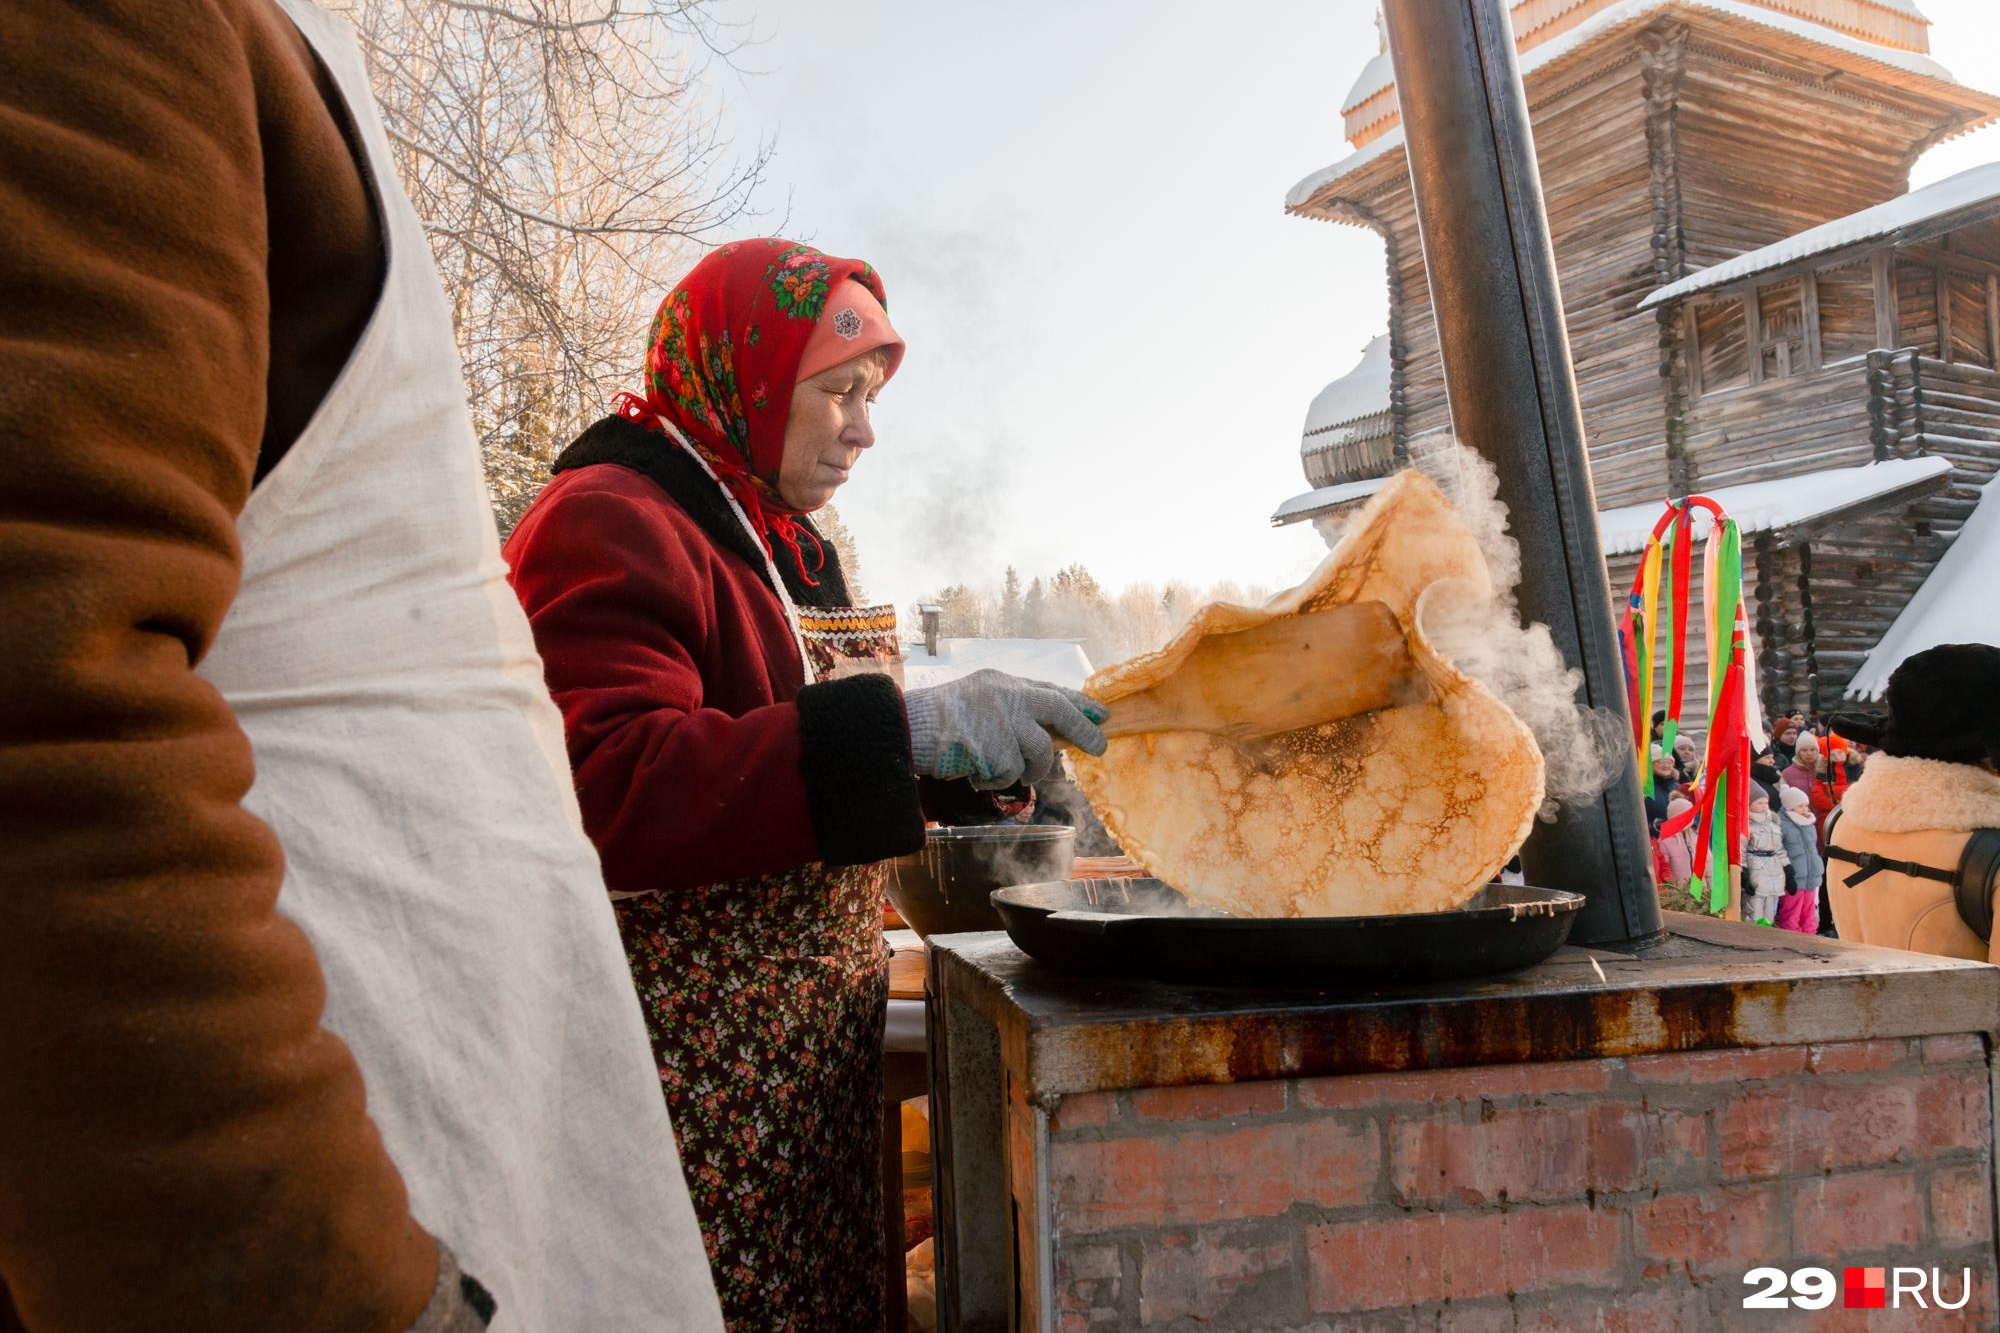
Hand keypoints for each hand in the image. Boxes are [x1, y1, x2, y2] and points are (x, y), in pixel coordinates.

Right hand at [904, 669, 1108, 790]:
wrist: (907, 729)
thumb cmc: (940, 719)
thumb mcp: (979, 697)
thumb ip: (1012, 706)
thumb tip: (1051, 727)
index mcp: (1004, 683)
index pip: (1050, 691)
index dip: (1079, 704)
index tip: (1102, 713)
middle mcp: (1006, 697)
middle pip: (1057, 710)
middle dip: (1082, 730)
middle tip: (1100, 746)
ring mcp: (1001, 722)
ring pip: (1038, 752)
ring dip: (1030, 769)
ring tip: (1011, 772)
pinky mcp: (993, 749)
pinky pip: (1010, 774)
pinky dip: (995, 779)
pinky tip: (975, 772)